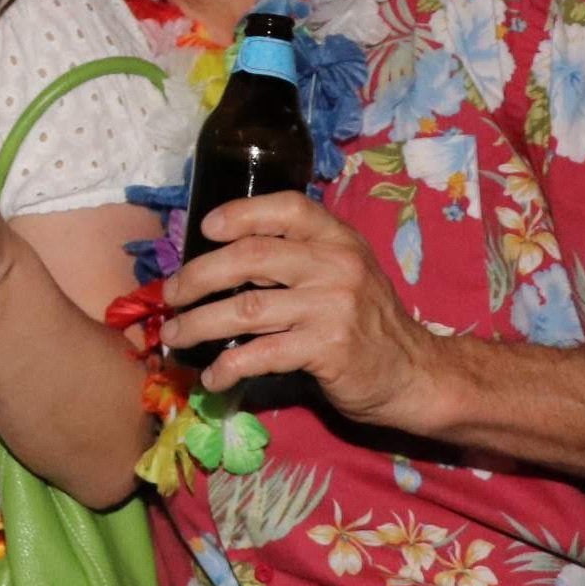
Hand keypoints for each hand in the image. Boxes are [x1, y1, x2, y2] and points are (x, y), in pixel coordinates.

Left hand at [158, 192, 440, 427]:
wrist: (414, 373)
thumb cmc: (365, 320)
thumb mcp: (342, 273)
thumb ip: (296, 258)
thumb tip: (217, 262)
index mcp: (337, 238)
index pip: (286, 209)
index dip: (240, 213)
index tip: (204, 229)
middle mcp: (336, 265)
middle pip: (249, 258)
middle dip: (198, 276)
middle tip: (170, 295)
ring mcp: (332, 307)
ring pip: (245, 309)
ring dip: (199, 324)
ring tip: (176, 336)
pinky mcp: (327, 350)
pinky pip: (261, 354)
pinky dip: (227, 367)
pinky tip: (212, 376)